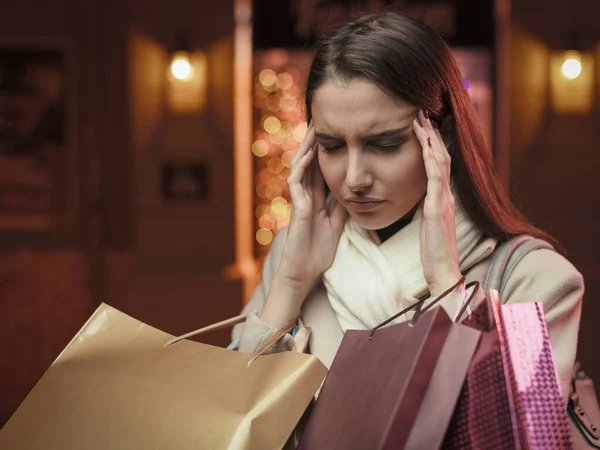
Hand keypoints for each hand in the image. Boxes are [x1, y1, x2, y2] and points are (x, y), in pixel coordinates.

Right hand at [261, 122, 347, 325]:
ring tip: (315, 127)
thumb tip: (356, 191)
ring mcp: (299, 200)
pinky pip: (297, 182)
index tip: (337, 132)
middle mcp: (306, 195)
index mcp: (316, 197)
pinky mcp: (296, 208)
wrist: (305, 271)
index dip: (327, 150)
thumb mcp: (337, 223)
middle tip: (324, 120)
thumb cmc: (318, 250)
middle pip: (309, 161)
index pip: (321, 167)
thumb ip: (342, 206)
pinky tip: (309, 153)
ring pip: (300, 166)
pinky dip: (302, 166)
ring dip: (307, 147)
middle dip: (316, 142)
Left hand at [413, 110, 461, 297]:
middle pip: (440, 156)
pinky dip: (430, 158)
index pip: (438, 165)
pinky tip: (425, 143)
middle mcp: (446, 195)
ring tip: (421, 119)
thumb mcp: (430, 225)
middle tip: (422, 112)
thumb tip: (425, 200)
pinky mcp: (437, 208)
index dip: (432, 144)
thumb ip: (430, 210)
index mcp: (443, 199)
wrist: (443, 272)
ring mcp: (443, 200)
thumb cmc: (434, 252)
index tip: (422, 126)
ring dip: (430, 139)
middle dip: (431, 133)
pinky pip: (434, 177)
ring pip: (439, 161)